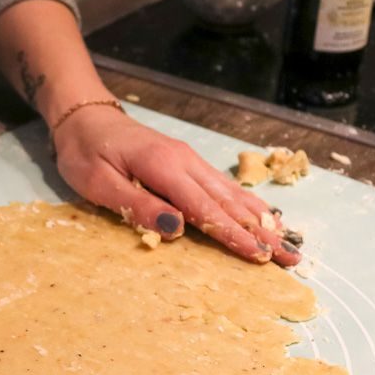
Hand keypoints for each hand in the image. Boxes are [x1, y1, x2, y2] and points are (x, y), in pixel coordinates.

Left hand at [52, 104, 300, 266]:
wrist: (84, 117)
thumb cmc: (84, 153)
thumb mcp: (98, 183)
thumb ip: (137, 204)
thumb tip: (175, 228)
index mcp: (164, 166)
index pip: (205, 207)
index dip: (233, 234)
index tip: (259, 256)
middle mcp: (185, 161)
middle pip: (228, 201)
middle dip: (260, 232)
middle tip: (290, 257)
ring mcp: (189, 159)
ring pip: (231, 193)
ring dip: (260, 219)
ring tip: (286, 241)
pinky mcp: (187, 162)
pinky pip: (222, 185)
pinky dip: (246, 203)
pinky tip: (263, 216)